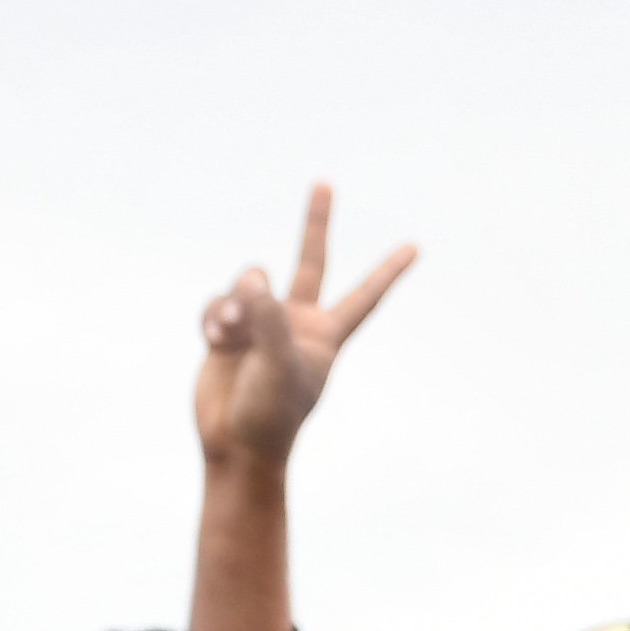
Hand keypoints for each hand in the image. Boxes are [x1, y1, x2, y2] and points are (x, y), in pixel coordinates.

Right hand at [193, 181, 416, 473]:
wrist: (233, 447)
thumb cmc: (269, 416)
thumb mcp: (277, 366)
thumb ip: (269, 318)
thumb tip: (252, 277)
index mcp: (324, 335)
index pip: (365, 297)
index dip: (389, 272)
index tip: (415, 248)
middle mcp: (296, 323)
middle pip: (310, 261)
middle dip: (315, 223)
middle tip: (324, 183)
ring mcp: (261, 325)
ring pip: (248, 284)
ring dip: (236, 305)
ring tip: (232, 334)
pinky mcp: (227, 331)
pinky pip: (218, 302)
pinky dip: (214, 317)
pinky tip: (215, 338)